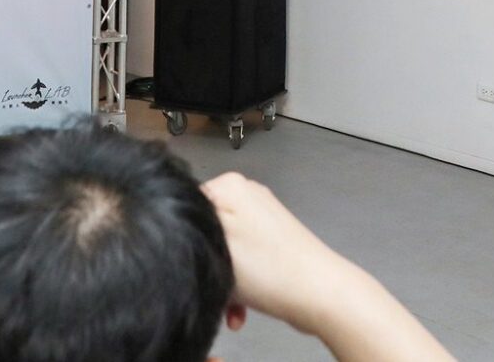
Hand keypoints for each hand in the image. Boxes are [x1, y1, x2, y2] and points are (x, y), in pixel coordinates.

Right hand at [203, 173, 455, 361]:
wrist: (320, 294)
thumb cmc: (270, 270)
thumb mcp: (216, 243)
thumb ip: (191, 225)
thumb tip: (173, 217)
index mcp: (230, 185)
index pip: (186, 207)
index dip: (187, 238)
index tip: (193, 261)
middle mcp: (247, 194)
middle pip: (206, 231)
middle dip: (207, 263)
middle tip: (214, 285)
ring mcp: (262, 219)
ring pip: (224, 252)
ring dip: (223, 281)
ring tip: (230, 304)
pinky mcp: (274, 242)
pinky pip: (242, 262)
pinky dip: (239, 286)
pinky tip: (240, 309)